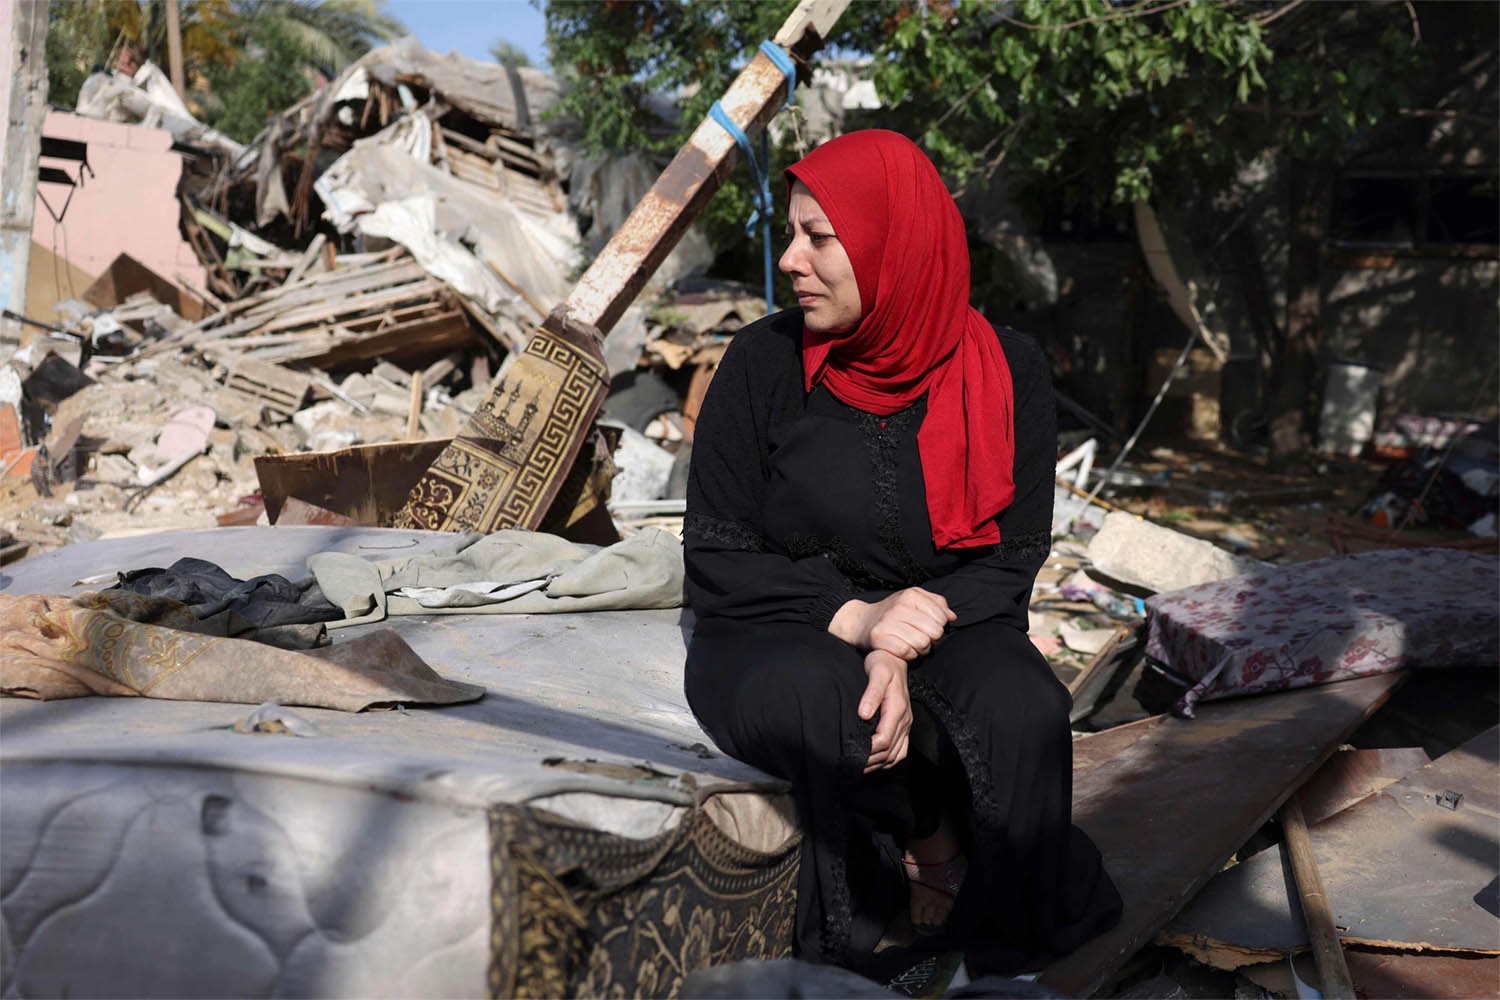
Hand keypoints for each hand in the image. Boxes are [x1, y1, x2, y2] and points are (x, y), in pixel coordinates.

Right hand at [829, 588, 955, 659]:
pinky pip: (906, 652)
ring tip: (914, 644)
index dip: (940, 626)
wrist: (862, 621)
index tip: (930, 627)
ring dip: (922, 649)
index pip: (941, 617)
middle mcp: (899, 607)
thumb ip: (936, 604)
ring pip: (922, 643)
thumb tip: (951, 617)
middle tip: (923, 638)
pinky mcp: (879, 638)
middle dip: (932, 639)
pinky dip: (909, 655)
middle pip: (934, 632)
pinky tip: (905, 650)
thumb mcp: (914, 600)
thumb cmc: (893, 612)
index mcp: (910, 595)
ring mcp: (887, 622)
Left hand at [859, 649, 911, 772]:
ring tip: (859, 766)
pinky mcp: (904, 725)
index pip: (884, 739)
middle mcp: (905, 719)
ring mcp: (906, 724)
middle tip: (851, 764)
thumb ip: (871, 694)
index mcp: (898, 709)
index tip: (852, 752)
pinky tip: (874, 761)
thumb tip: (864, 715)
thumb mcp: (876, 672)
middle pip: (889, 752)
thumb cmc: (883, 663)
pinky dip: (888, 760)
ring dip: (878, 764)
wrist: (895, 657)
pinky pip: (900, 750)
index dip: (868, 750)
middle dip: (870, 761)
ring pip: (896, 755)